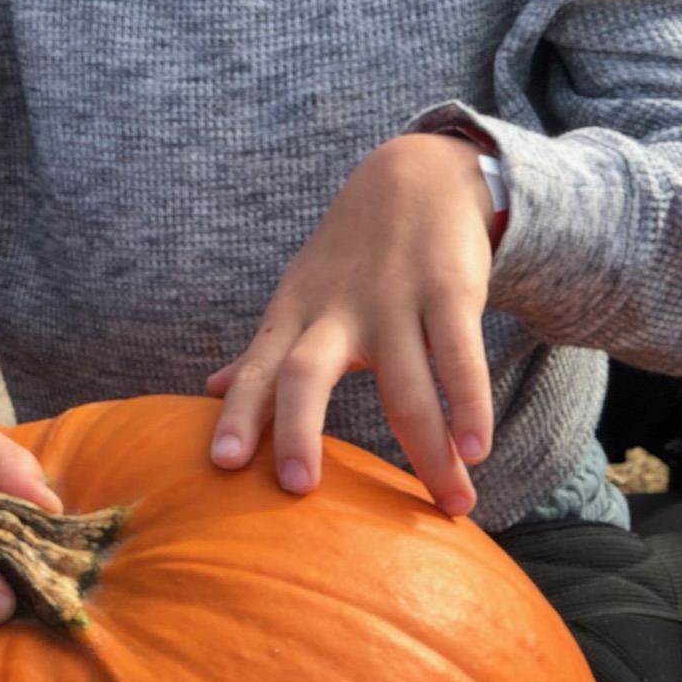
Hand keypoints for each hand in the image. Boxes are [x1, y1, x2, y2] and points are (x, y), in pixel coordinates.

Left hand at [205, 133, 495, 513]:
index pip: (257, 370)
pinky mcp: (448, 290)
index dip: (238, 414)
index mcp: (296, 316)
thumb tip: (205, 391)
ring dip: (428, 449)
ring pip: (406, 384)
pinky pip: (459, 356)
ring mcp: (394, 299)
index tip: (222, 465)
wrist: (416, 176)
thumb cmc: (350, 256)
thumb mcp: (299, 298)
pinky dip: (469, 404)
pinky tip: (476, 450)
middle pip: (307, 373)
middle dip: (298, 428)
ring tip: (451, 505)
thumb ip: (260, 352)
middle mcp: (338, 311)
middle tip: (298, 488)